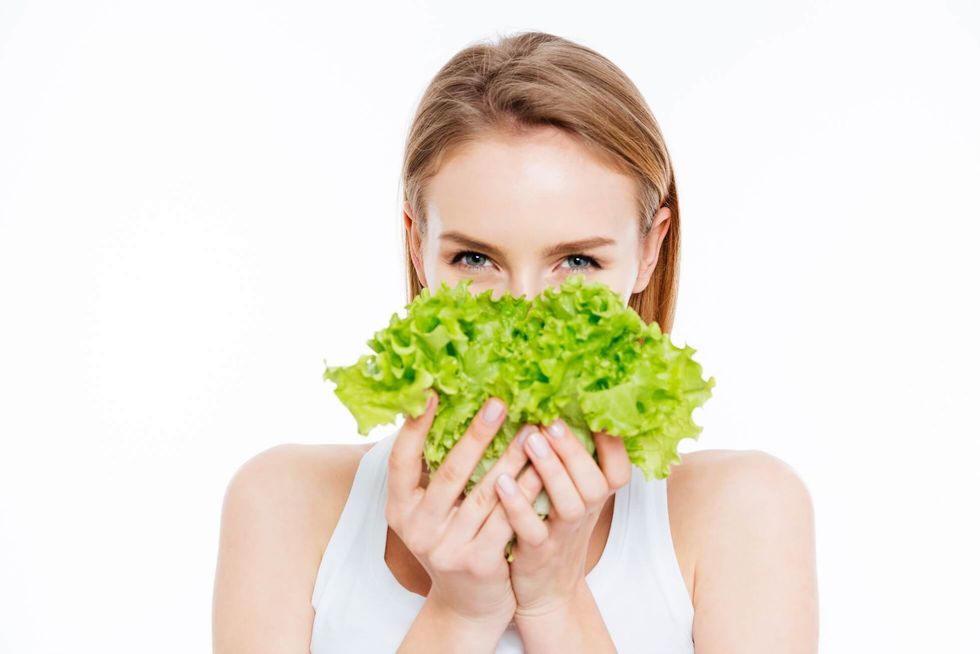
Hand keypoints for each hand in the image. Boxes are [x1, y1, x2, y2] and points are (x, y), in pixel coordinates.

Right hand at [385, 390, 541, 627]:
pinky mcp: (478, 562)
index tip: (430, 392)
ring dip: (511, 457)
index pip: (400, 460)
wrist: (467, 605)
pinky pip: (507, 518)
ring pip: (485, 492)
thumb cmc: (452, 542)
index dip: (413, 426)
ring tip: (532, 428)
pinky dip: (525, 491)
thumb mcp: (430, 513)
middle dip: (477, 433)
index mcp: (400, 508)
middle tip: (499, 402)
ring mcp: (447, 548)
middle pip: (450, 472)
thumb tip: (447, 409)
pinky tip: (542, 469)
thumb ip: (434, 474)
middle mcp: (418, 528)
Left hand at [492, 418, 631, 618]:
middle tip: (551, 420)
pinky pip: (532, 529)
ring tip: (529, 439)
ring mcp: (563, 534)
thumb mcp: (571, 494)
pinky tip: (501, 482)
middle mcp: (586, 513)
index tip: (595, 408)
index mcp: (596, 496)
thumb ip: (569, 460)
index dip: (613, 442)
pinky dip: (518, 506)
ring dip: (550, 470)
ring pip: (569, 503)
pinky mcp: (537, 553)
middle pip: (594, 482)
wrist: (546, 591)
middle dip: (573, 449)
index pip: (619, 468)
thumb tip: (554, 405)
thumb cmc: (555, 529)